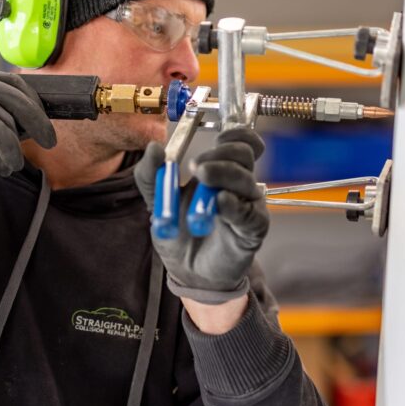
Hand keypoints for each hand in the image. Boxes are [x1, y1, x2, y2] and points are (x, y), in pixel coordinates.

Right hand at [0, 69, 55, 187]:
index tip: (45, 122)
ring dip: (15, 149)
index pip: (14, 83)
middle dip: (38, 121)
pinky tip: (4, 165)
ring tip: (7, 165)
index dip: (34, 103)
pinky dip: (9, 153)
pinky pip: (1, 133)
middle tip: (50, 142)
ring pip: (11, 121)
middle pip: (19, 97)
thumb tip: (31, 124)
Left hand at [134, 127, 269, 302]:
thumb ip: (151, 176)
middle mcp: (239, 184)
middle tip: (197, 167)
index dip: (235, 134)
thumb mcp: (157, 202)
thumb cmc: (180, 234)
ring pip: (246, 179)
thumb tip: (154, 147)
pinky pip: (249, 213)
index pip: (241, 142)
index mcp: (221, 171)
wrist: (187, 272)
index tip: (217, 136)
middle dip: (220, 154)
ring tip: (201, 178)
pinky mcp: (253, 230)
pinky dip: (233, 204)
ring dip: (223, 173)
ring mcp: (248, 206)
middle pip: (244, 154)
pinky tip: (220, 203)